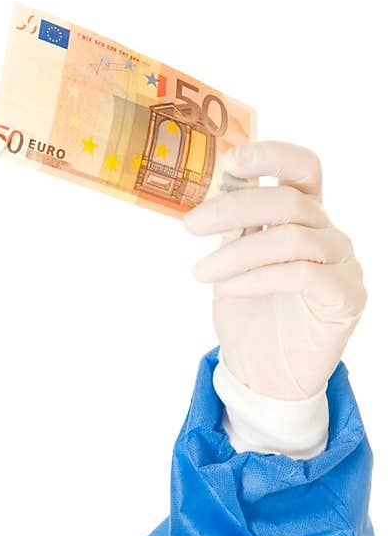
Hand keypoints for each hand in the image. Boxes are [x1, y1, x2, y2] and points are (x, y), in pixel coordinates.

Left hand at [184, 140, 365, 399]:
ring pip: (292, 237)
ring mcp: (341, 264)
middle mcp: (328, 234)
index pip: (302, 169)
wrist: (266, 379)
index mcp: (304, 218)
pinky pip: (302, 274)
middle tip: (191, 225)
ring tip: (200, 273)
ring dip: (237, 253)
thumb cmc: (251, 320)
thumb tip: (218, 188)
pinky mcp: (345, 297)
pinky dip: (258, 278)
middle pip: (289, 200)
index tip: (231, 161)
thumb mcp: (232, 266)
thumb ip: (234, 230)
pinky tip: (227, 289)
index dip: (272, 155)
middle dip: (234, 208)